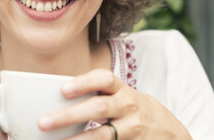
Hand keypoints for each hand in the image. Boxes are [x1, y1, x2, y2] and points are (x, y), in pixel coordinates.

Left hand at [38, 69, 191, 139]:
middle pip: (99, 108)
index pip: (104, 79)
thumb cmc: (134, 109)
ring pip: (102, 135)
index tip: (63, 89)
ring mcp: (132, 128)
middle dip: (70, 115)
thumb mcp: (122, 96)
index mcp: (122, 89)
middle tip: (44, 122)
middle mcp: (129, 106)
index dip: (84, 82)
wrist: (169, 131)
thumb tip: (60, 98)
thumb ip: (100, 95)